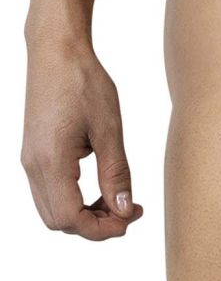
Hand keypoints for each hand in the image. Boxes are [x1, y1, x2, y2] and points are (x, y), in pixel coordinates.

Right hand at [21, 36, 143, 239]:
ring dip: (84, 213)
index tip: (131, 217)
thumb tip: (125, 210)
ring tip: (117, 198)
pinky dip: (73, 198)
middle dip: (95, 224)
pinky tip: (98, 183)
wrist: (57, 52)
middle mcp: (33, 167)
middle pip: (59, 221)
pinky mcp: (33, 153)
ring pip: (52, 209)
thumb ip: (116, 173)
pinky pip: (49, 191)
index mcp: (51, 162)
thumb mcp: (109, 128)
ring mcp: (30, 161)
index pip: (71, 219)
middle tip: (129, 210)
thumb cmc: (83, 83)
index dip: (102, 228)